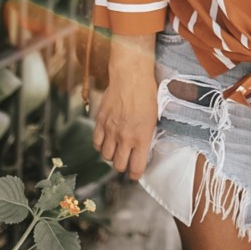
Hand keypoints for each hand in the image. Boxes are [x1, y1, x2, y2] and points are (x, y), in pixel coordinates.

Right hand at [92, 35, 157, 179]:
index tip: (136, 172)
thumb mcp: (154, 117)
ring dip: (111, 155)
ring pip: (106, 156)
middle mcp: (125, 137)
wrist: (131, 76)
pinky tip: (106, 140)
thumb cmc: (146, 94)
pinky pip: (96, 143)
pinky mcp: (100, 121)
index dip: (136, 174)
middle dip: (123, 166)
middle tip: (126, 161)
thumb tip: (143, 149)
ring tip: (117, 149)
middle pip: (118, 165)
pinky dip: (101, 145)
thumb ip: (147, 136)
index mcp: (141, 138)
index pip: (136, 168)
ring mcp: (111, 130)